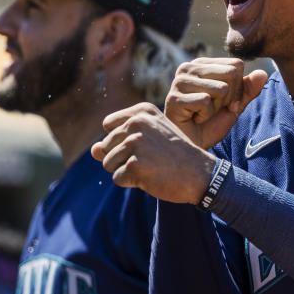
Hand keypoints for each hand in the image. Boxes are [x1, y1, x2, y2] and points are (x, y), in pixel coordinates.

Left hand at [91, 102, 215, 203]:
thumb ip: (117, 142)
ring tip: (151, 167)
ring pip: (108, 163)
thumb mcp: (149, 140)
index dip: (121, 140)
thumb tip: (93, 150)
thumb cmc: (175, 155)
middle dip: (123, 158)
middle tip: (151, 158)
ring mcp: (135, 143)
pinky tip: (151, 177)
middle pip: (106, 146)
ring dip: (126, 171)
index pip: (108, 126)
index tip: (146, 143)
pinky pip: (117, 178)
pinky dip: (132, 182)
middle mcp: (137, 123)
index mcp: (141, 112)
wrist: (200, 173)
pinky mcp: (134, 165)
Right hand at [164, 58, 267, 148]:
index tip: (224, 102)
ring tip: (202, 113)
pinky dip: (205, 116)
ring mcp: (179, 81)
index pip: (236, 65)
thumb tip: (263, 73)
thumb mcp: (235, 105)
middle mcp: (188, 68)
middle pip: (231, 74)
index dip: (238, 88)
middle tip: (213, 109)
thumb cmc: (211, 124)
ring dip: (217, 108)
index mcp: (202, 64)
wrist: (193, 147)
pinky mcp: (174, 98)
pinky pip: (205, 102)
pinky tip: (194, 118)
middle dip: (229, 97)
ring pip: (220, 88)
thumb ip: (248, 89)